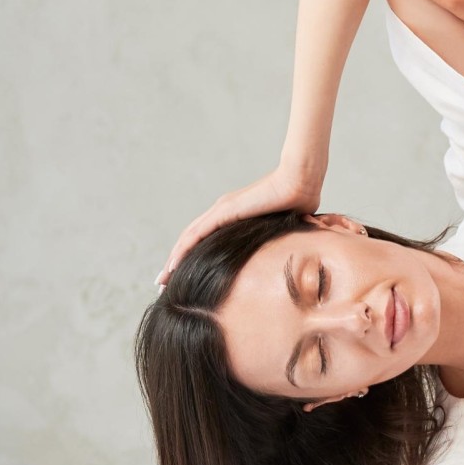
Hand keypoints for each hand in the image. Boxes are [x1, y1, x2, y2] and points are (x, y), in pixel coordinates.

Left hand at [156, 163, 322, 286]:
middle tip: (162, 283)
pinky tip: (172, 265)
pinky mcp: (224, 211)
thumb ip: (276, 240)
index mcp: (234, 215)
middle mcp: (222, 211)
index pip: (205, 239)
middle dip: (175, 263)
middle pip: (190, 240)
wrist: (301, 181)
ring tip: (161, 280)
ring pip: (188, 239)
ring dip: (172, 260)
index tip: (182, 277)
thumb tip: (286, 256)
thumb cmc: (299, 202)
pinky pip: (196, 234)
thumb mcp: (282, 228)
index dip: (191, 257)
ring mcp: (221, 210)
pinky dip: (182, 250)